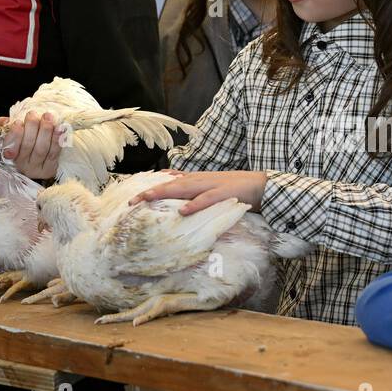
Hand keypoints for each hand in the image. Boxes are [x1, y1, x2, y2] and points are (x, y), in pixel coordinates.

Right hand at [0, 111, 64, 180]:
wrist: (37, 170)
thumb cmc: (24, 149)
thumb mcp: (13, 140)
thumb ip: (9, 129)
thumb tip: (3, 120)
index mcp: (11, 157)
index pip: (10, 146)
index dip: (15, 134)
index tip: (18, 121)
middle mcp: (22, 165)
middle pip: (28, 145)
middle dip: (32, 126)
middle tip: (34, 114)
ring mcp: (37, 168)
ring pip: (41, 148)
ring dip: (45, 130)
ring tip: (48, 117)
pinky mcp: (50, 169)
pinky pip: (54, 153)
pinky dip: (57, 139)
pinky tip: (60, 128)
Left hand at [129, 170, 266, 215]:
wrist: (260, 185)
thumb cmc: (234, 190)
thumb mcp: (210, 189)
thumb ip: (194, 191)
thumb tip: (175, 195)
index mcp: (196, 180)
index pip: (169, 182)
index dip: (151, 188)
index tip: (132, 197)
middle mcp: (200, 180)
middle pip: (170, 185)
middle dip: (150, 192)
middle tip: (131, 201)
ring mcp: (211, 186)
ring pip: (183, 188)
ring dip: (164, 192)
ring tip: (147, 198)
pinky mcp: (224, 194)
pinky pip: (206, 200)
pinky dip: (194, 204)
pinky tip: (183, 210)